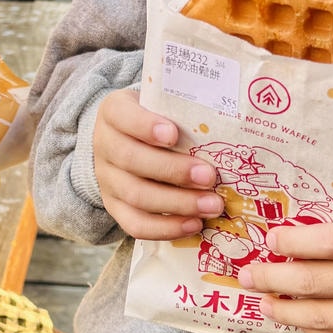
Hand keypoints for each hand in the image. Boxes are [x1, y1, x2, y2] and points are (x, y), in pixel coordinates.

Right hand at [92, 88, 223, 239]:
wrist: (124, 142)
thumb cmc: (154, 119)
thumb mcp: (160, 105)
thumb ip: (182, 110)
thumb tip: (228, 120)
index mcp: (114, 113)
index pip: (122, 116)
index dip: (145, 126)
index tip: (174, 133)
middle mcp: (105, 146)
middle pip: (131, 160)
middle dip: (173, 170)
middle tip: (210, 176)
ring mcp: (107, 180)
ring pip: (136, 196)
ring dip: (178, 203)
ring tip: (212, 205)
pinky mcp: (115, 208)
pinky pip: (135, 224)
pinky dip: (166, 228)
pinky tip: (194, 224)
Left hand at [237, 195, 332, 332]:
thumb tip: (308, 206)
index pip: (327, 241)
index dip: (289, 242)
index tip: (268, 238)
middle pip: (314, 283)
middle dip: (271, 277)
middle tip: (248, 272)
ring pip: (321, 318)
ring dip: (284, 309)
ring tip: (264, 299)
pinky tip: (300, 320)